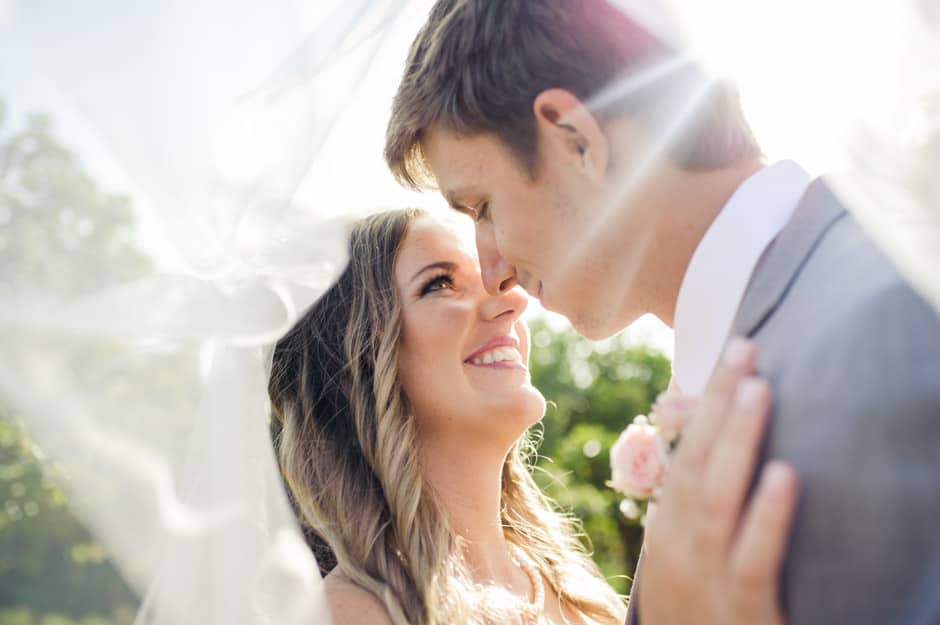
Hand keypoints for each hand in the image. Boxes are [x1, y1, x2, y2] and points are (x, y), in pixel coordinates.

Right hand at [638, 338, 798, 624]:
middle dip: (720, 402)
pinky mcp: (740, 607)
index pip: (686, 451)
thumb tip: (718, 445)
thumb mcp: (683, 556)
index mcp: (669, 525)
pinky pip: (753, 555)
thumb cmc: (695, 610)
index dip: (708, 402)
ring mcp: (705, 572)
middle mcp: (680, 541)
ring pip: (718, 496)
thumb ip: (696, 507)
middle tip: (744, 348)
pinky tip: (784, 472)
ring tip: (759, 388)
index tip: (730, 356)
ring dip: (738, 439)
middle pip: (698, 460)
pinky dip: (766, 513)